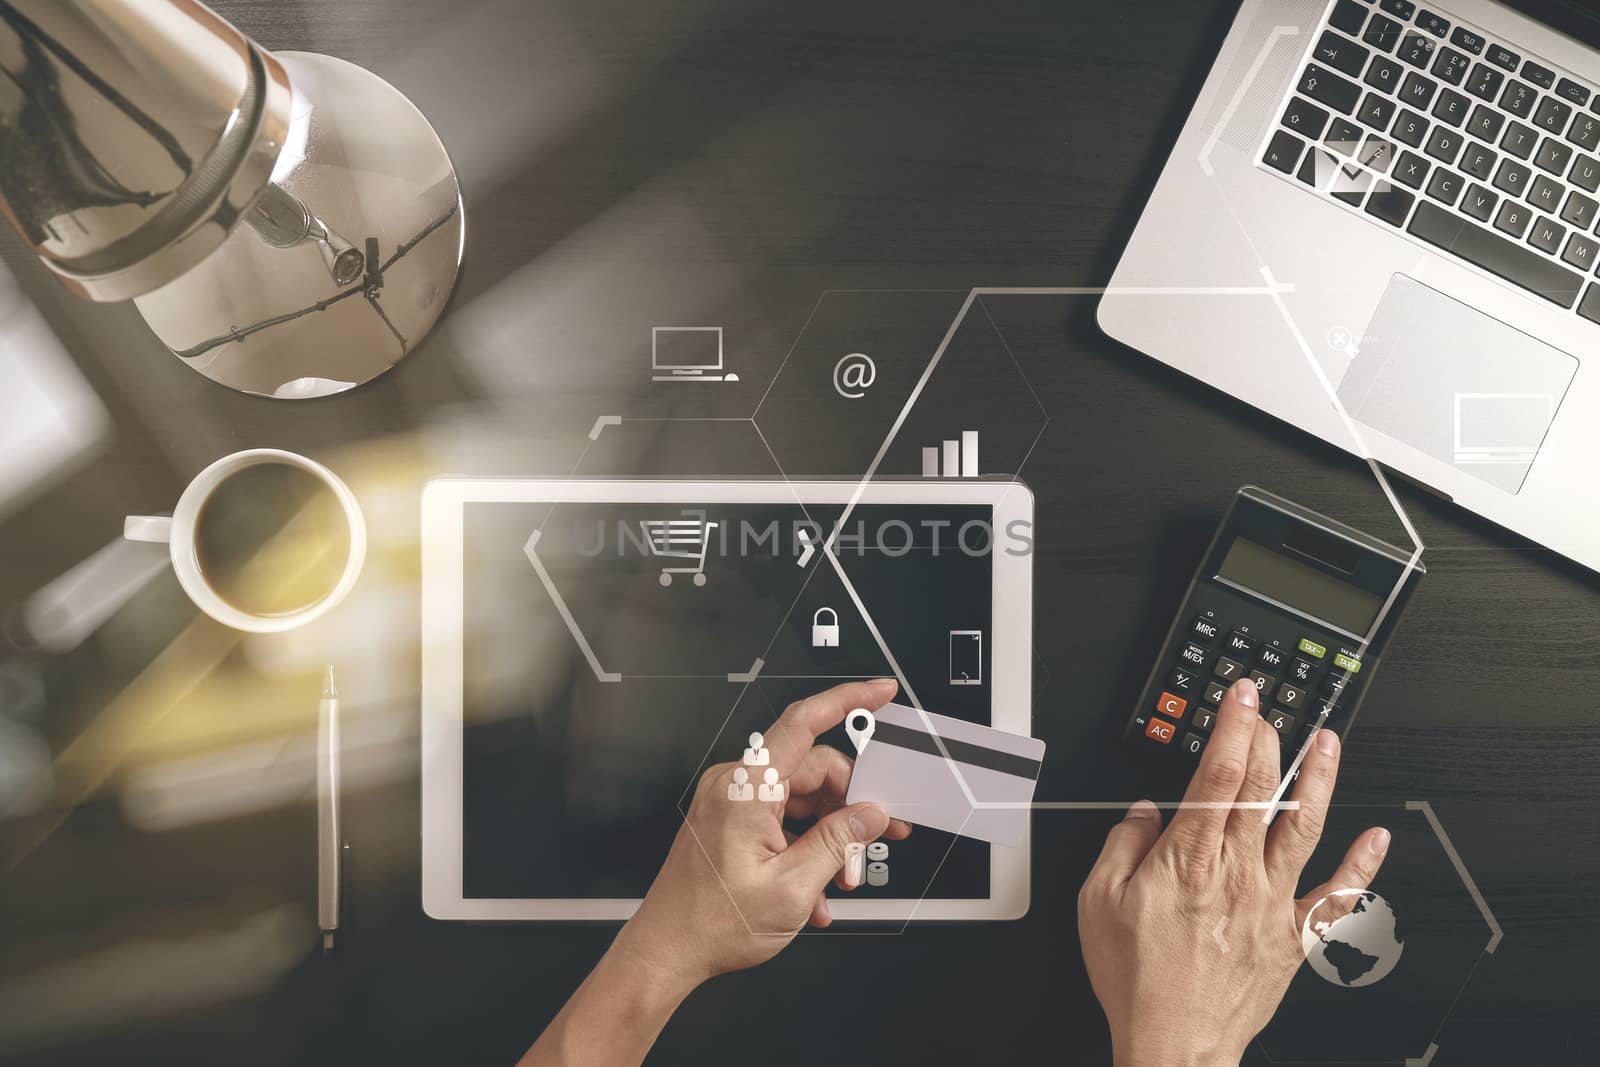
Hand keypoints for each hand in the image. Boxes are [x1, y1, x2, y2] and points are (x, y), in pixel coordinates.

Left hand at [522, 679, 910, 1066]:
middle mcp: (737, 785)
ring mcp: (732, 802)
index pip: (804, 722)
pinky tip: (817, 890)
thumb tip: (871, 814)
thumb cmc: (710, 923)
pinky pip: (783, 819)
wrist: (668, 951)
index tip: (880, 692)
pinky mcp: (732, 821)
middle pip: (814, 771)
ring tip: (841, 880)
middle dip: (850, 808)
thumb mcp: (791, 888)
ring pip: (803, 799)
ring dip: (830, 837)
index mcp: (748, 788)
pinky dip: (806, 848)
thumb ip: (837, 842)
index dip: (848, 700)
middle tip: (875, 840)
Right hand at [1077, 679, 1390, 1066]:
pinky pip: (1337, 898)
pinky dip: (1362, 866)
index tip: (1242, 697)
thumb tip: (1142, 812)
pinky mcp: (1294, 937)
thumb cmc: (1138, 981)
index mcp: (1188, 859)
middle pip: (1263, 789)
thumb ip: (1121, 846)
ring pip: (1305, 826)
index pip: (1218, 774)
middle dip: (1268, 739)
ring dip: (1321, 779)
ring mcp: (1270, 903)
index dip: (1233, 726)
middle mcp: (1236, 873)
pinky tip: (1379, 837)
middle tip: (1270, 710)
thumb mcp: (1097, 903)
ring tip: (1328, 744)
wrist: (1173, 1043)